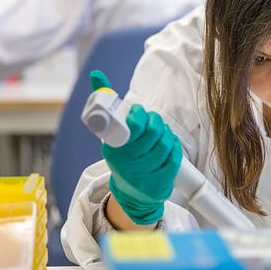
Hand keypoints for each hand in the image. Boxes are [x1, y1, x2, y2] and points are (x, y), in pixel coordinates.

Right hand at [90, 70, 182, 225]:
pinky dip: (174, 147)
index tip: (140, 113)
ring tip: (162, 133)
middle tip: (154, 122)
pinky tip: (169, 144)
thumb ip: (105, 103)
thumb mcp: (109, 133)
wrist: (131, 194)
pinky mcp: (159, 184)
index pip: (132, 126)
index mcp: (113, 148)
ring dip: (166, 134)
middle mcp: (126, 163)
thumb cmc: (122, 155)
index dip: (140, 115)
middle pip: (152, 132)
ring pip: (165, 144)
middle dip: (156, 122)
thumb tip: (96, 75)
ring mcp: (142, 175)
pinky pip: (174, 158)